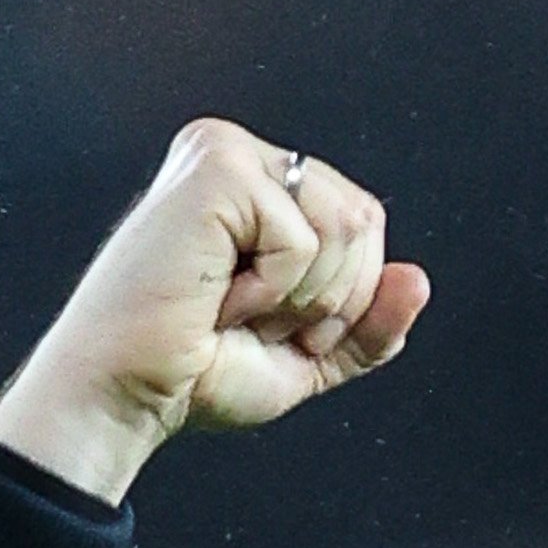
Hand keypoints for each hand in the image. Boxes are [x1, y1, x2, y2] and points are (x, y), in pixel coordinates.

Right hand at [0, 119, 430, 502]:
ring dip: (302, 298)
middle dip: (330, 298)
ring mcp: (225, 152)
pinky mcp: (216, 167)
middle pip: (365, 220)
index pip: (363, 223)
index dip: (345, 298)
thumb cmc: (198, 374)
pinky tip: (216, 295)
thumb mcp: (308, 354)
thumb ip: (369, 323)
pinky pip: (304, 238)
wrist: (129, 395)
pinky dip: (272, 289)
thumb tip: (418, 278)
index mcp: (258, 185)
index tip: (272, 325)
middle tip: (252, 319)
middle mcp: (239, 154)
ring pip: (346, 226)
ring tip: (234, 307)